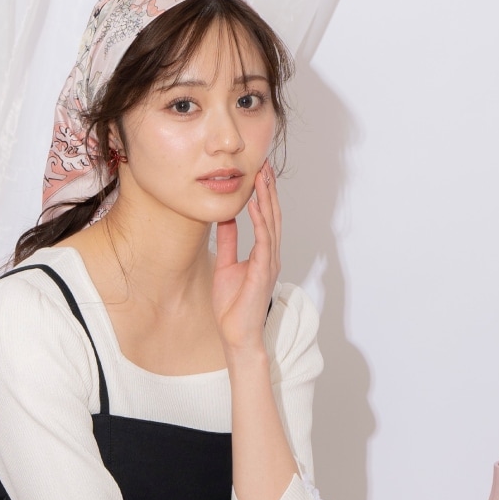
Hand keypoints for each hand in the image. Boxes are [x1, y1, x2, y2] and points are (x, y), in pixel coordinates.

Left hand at [212, 162, 281, 356]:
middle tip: (265, 164)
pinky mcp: (263, 272)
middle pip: (272, 215)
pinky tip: (255, 204)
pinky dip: (259, 221)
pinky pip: (263, 241)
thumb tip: (226, 219)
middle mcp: (270, 256)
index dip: (263, 195)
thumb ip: (229, 242)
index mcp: (263, 254)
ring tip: (262, 176)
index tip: (259, 172)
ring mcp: (269, 263)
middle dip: (269, 189)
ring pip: (271, 223)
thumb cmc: (232, 307)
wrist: (236, 335)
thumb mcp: (226, 266)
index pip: (266, 218)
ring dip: (267, 198)